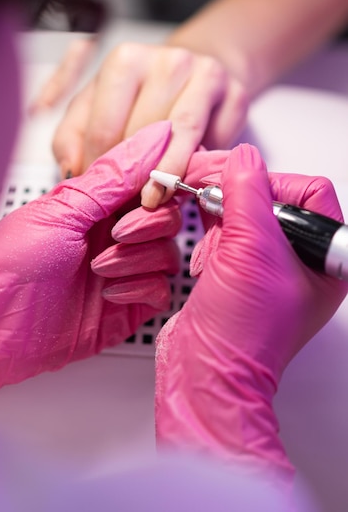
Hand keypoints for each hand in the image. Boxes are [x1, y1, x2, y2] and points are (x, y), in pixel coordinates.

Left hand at [0, 122, 179, 426]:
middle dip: (148, 223)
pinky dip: (140, 288)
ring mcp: (122, 270)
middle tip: (117, 232)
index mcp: (96, 204)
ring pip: (167, 253)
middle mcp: (112, 234)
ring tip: (99, 267)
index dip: (160, 182)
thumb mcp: (61, 210)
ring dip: (138, 258)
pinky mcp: (127, 306)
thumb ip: (114, 176)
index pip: (148, 182)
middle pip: (166, 216)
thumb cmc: (6, 265)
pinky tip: (108, 293)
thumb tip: (152, 137)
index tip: (158, 186)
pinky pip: (160, 291)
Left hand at [50, 42, 248, 206]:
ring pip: (182, 136)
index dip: (100, 168)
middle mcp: (169, 60)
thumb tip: (74, 171)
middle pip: (145, 132)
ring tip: (153, 200)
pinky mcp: (236, 95)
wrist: (193, 73)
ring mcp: (206, 75)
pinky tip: (185, 180)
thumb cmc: (138, 95)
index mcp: (126, 59)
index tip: (100, 194)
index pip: (105, 126)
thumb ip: (72, 136)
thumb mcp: (94, 107)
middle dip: (133, 174)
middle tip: (125, 205)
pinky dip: (199, 164)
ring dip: (166, 174)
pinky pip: (216, 140)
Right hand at [96, 144, 347, 482]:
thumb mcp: (250, 250)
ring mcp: (268, 268)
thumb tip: (244, 158)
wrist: (206, 370)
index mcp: (324, 259)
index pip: (309, 192)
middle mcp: (300, 262)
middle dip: (238, 199)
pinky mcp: (239, 273)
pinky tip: (204, 247)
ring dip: (221, 217)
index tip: (239, 188)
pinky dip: (211, 233)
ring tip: (207, 228)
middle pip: (274, 200)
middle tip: (211, 194)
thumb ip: (248, 194)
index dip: (272, 182)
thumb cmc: (243, 333)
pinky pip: (228, 235)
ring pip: (246, 215)